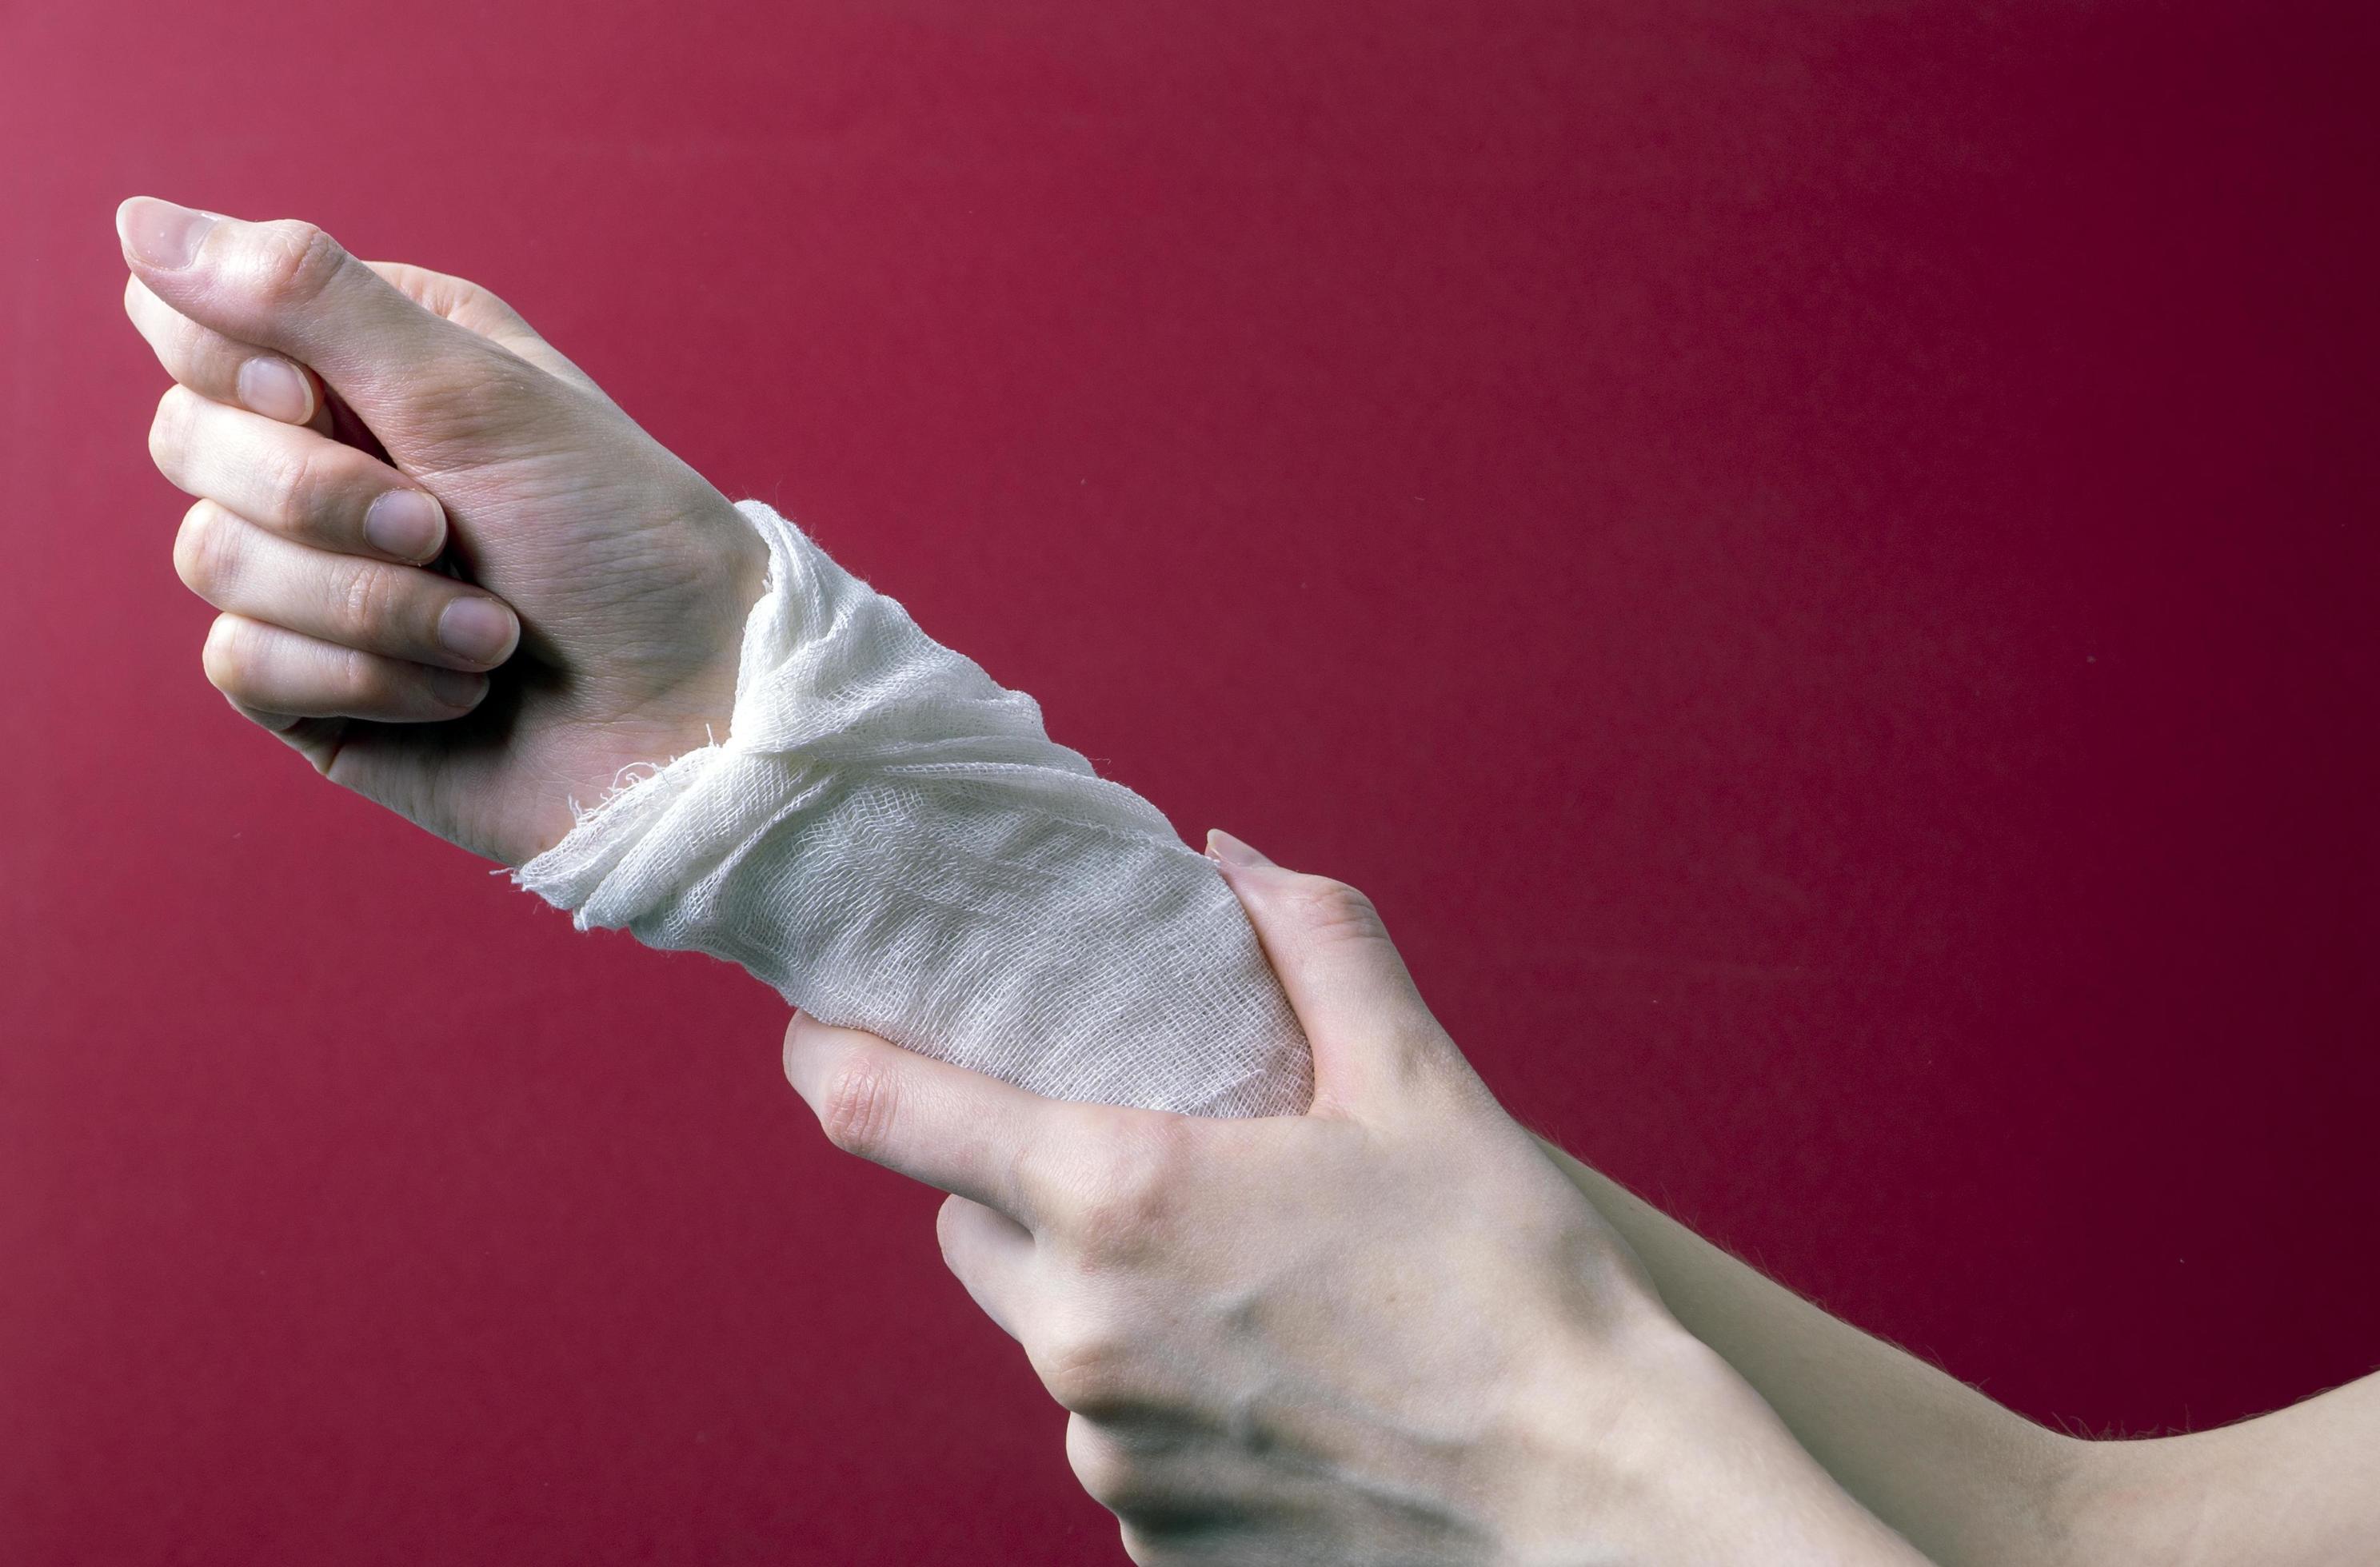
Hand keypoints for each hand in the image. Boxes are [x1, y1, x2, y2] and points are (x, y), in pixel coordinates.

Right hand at [119, 196, 767, 864]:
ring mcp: (317, 579)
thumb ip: (308, 299)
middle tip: (442, 529)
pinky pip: (243, 665)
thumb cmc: (626, 544)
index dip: (236, 366)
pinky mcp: (317, 689)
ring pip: (209, 559)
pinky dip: (365, 676)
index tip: (323, 398)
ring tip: (493, 633)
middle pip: (184, 439)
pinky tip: (462, 693)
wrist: (700, 715)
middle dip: (318, 497)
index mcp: (375, 360)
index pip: (195, 321)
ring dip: (369, 604)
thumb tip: (136, 219)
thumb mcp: (479, 395)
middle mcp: (334, 457)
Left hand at [782, 830, 1926, 1564]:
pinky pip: (1117, 1436)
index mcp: (1119, 1199)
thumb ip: (1311, 942)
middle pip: (967, 1225)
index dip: (831, 1051)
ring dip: (1104, 1291)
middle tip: (1137, 1147)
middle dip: (1022, 1177)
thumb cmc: (1509, 1289)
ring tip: (1250, 1282)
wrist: (1591, 1504)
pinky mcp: (1151, 1539)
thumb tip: (1228, 860)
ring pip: (1048, 1336)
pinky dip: (1167, 1396)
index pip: (879, 1111)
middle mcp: (1080, 1337)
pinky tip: (1279, 1383)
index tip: (825, 1022)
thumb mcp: (1417, 1086)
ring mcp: (1110, 1452)